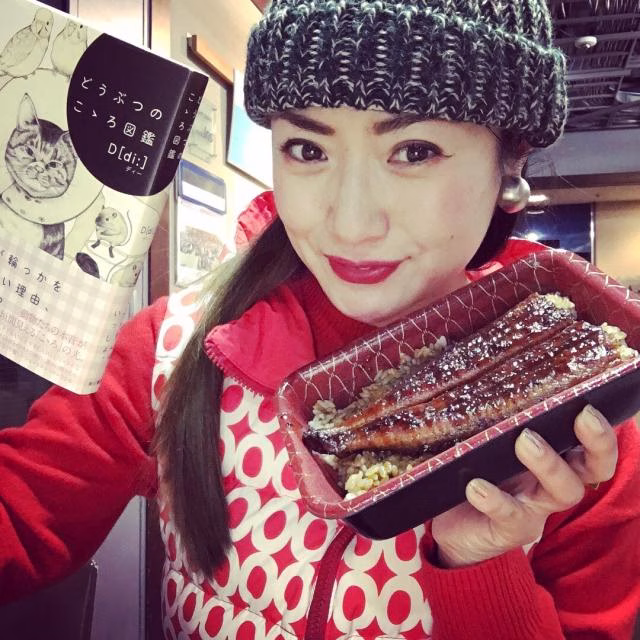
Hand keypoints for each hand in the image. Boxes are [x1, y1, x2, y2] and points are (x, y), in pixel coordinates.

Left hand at [431, 405, 617, 567]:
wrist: (449, 529)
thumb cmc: (473, 474)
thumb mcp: (484, 445)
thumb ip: (491, 419)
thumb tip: (474, 374)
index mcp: (551, 458)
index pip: (590, 446)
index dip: (600, 431)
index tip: (589, 406)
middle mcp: (550, 483)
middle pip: (592, 468)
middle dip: (595, 443)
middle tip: (580, 416)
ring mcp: (534, 508)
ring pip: (562, 490)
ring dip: (548, 463)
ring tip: (524, 441)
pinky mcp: (510, 531)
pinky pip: (511, 516)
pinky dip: (495, 500)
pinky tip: (476, 486)